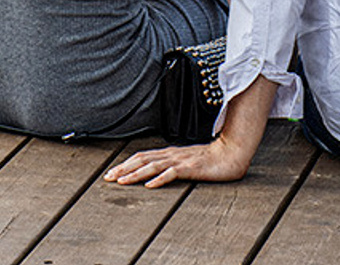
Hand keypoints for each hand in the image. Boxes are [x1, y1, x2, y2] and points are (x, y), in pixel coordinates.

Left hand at [103, 136, 250, 187]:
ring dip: (135, 174)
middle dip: (124, 169)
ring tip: (122, 181)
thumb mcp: (186, 162)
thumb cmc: (209, 160)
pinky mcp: (191, 167)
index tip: (112, 173)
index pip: (142, 157)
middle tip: (108, 178)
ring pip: (152, 166)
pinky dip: (159, 179)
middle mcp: (171, 154)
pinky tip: (150, 185)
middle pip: (142, 160)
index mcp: (168, 153)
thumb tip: (156, 173)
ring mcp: (180, 160)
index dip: (125, 164)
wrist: (231, 153)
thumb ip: (172, 165)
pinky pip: (172, 173)